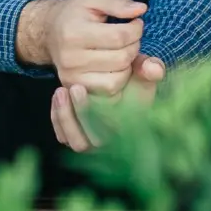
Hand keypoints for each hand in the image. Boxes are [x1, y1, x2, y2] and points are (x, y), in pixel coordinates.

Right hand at [18, 0, 145, 95]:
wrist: (48, 32)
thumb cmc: (74, 13)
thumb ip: (117, 2)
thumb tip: (140, 9)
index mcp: (74, 32)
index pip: (120, 36)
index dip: (136, 29)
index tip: (135, 22)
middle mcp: (71, 58)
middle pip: (122, 58)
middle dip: (134, 45)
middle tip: (130, 36)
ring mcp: (72, 76)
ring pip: (119, 77)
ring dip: (129, 62)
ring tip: (122, 49)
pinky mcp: (75, 87)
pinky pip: (110, 89)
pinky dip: (120, 77)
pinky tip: (115, 64)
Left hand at [50, 55, 165, 152]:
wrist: (117, 80)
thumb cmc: (133, 78)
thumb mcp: (142, 71)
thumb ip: (151, 68)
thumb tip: (152, 68)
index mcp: (129, 130)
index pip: (112, 133)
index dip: (93, 113)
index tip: (81, 87)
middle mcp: (112, 142)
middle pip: (90, 142)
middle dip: (79, 115)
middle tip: (72, 87)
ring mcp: (95, 142)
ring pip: (76, 142)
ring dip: (65, 118)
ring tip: (60, 91)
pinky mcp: (79, 138)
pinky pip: (64, 137)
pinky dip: (58, 120)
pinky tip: (58, 98)